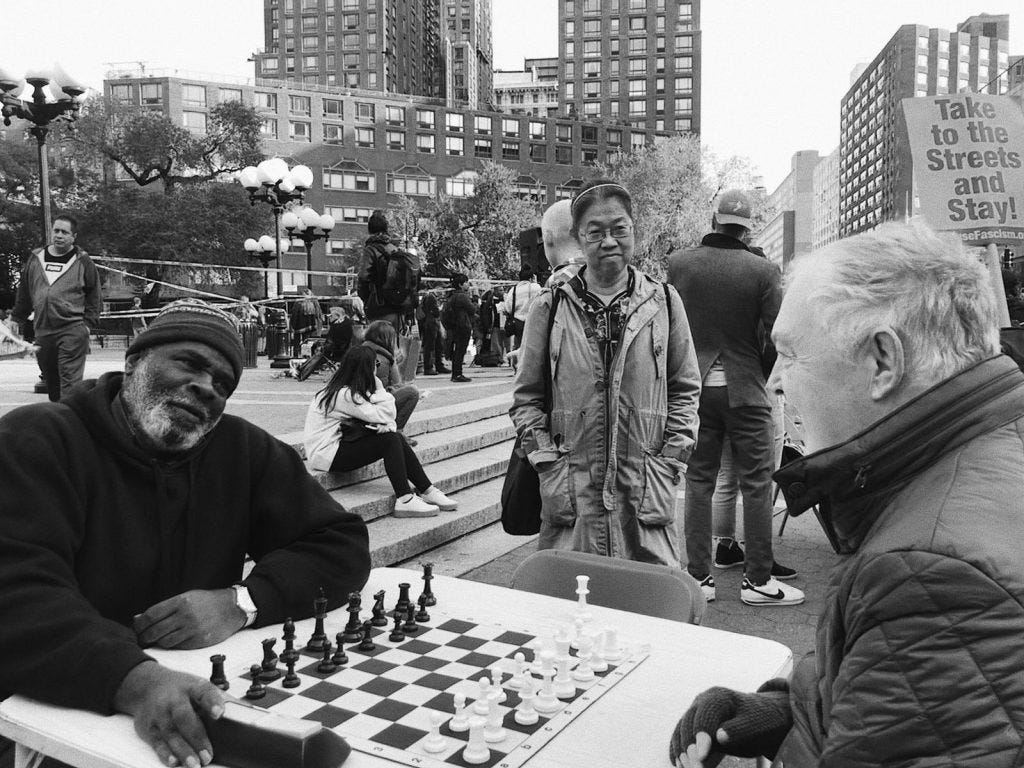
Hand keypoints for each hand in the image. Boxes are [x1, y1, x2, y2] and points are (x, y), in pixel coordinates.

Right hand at [114, 661, 223, 767]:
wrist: (147, 686)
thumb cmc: (180, 689)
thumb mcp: (198, 686)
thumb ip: (218, 699)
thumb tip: (245, 712)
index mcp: (192, 686)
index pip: (203, 691)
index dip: (212, 702)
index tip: (220, 712)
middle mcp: (174, 699)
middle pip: (184, 717)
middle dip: (197, 738)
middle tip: (208, 754)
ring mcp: (160, 714)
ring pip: (171, 733)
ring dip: (183, 751)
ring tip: (195, 764)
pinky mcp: (149, 728)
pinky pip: (157, 742)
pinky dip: (165, 753)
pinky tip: (174, 762)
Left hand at [134, 589, 244, 648]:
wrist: (232, 608)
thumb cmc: (207, 602)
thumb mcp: (186, 598)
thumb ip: (163, 608)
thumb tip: (138, 619)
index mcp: (180, 602)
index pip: (151, 615)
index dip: (139, 624)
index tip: (136, 628)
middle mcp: (185, 616)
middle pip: (154, 631)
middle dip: (144, 636)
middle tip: (142, 638)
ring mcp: (192, 630)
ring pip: (164, 641)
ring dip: (158, 641)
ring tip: (158, 639)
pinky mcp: (198, 641)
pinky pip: (177, 646)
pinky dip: (172, 644)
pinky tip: (173, 639)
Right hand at [669, 683, 791, 766]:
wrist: (759, 715)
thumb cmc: (759, 719)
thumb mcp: (755, 723)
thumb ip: (739, 729)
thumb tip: (720, 737)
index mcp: (719, 696)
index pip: (706, 713)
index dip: (702, 734)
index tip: (701, 756)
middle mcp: (703, 700)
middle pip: (689, 721)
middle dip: (690, 746)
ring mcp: (695, 711)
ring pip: (681, 729)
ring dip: (681, 749)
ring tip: (686, 767)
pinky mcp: (692, 723)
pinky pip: (680, 735)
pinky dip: (677, 749)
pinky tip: (679, 764)